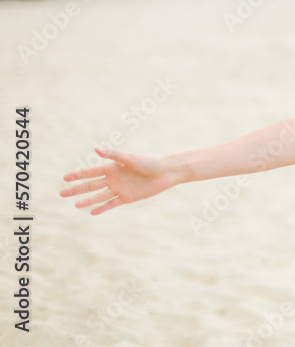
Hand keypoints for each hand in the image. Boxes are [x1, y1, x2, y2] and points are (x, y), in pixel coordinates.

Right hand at [60, 147, 179, 215]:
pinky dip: (102, 208)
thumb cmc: (148, 162)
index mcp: (112, 167)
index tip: (64, 177)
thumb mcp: (129, 158)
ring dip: (87, 200)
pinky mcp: (128, 197)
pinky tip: (92, 212)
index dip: (77, 175)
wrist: (165, 172)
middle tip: (61, 193)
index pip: (90, 172)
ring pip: (99, 196)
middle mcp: (113, 178)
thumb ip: (113, 155)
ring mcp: (120, 188)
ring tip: (75, 205)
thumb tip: (96, 149)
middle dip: (76, 189)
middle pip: (91, 185)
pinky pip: (112, 204)